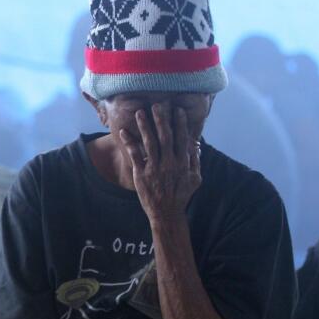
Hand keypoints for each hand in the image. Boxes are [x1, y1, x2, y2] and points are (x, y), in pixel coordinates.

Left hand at [117, 104, 201, 222]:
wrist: (166, 213)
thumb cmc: (181, 195)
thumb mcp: (195, 179)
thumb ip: (195, 161)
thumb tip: (195, 144)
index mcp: (182, 162)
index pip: (181, 138)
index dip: (180, 123)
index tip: (177, 110)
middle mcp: (169, 163)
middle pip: (165, 137)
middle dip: (161, 120)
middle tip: (158, 105)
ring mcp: (154, 168)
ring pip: (149, 143)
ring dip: (144, 126)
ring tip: (139, 112)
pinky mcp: (141, 174)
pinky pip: (134, 155)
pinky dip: (129, 142)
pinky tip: (123, 131)